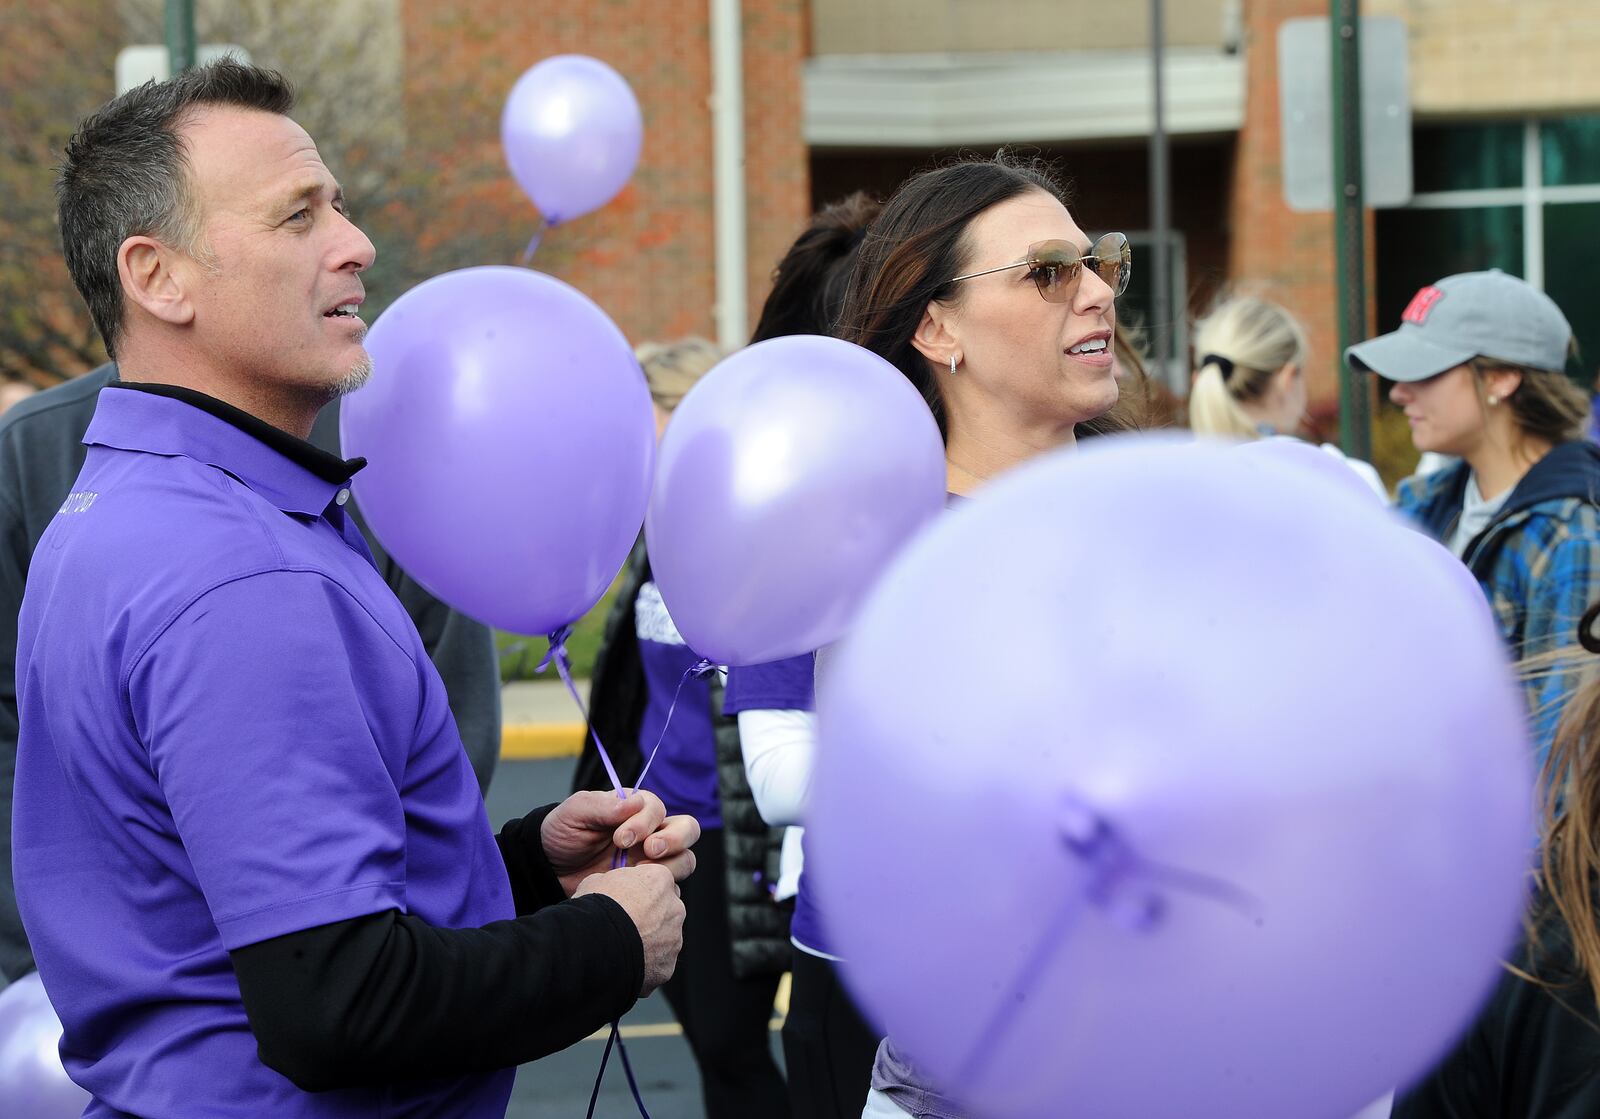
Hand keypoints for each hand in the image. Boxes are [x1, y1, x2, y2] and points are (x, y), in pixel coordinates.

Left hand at [541, 789, 700, 896]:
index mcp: (636, 809)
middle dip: (675, 839)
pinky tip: (637, 894)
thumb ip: (602, 805)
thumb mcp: (575, 813)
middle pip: (688, 829)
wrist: (549, 869)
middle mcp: (652, 832)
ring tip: (640, 874)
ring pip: (685, 859)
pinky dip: (661, 890)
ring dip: (672, 866)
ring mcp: (653, 860)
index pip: (657, 809)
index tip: (620, 839)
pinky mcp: (648, 885)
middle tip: (649, 850)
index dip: (644, 822)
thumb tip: (633, 803)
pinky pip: (671, 888)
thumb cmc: (563, 833)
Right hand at [576, 863, 684, 994]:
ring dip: (651, 941)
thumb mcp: (597, 881)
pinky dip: (647, 964)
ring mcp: (674, 938)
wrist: (594, 946)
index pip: (660, 882)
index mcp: (659, 880)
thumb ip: (615, 882)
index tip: (631, 899)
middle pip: (668, 909)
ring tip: (623, 947)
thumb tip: (610, 887)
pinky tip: (627, 963)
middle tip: (630, 924)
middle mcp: (674, 907)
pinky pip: (659, 963)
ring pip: (666, 938)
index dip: (644, 891)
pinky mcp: (667, 965)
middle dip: (654, 916)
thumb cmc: (595, 910)